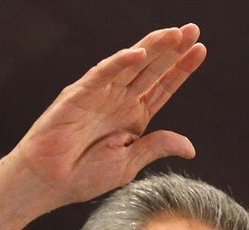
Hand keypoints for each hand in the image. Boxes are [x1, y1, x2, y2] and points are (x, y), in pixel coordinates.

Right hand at [0, 25, 206, 229]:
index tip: (200, 50)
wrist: (48, 182)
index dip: (181, 69)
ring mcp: (100, 94)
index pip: (163, 87)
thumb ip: (156, 147)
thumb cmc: (83, 175)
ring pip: (131, 65)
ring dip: (153, 48)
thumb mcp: (129, 163)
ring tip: (175, 34)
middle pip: (152, 69)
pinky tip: (139, 54)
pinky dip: (119, 63)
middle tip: (193, 29)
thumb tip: (190, 147)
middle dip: (173, 49)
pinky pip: (102, 74)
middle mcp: (119, 101)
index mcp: (133, 117)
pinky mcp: (79, 94)